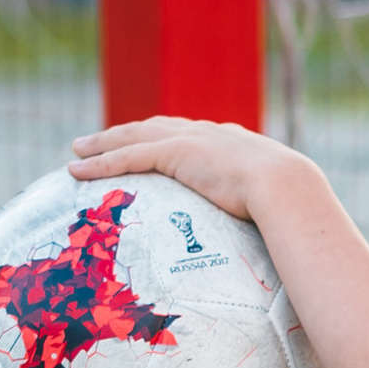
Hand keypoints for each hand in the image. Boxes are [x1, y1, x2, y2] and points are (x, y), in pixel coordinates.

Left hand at [66, 114, 284, 223]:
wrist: (288, 188)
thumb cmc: (290, 205)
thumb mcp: (275, 204)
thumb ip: (263, 212)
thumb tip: (271, 240)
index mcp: (229, 143)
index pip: (188, 135)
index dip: (162, 137)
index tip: (147, 142)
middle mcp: (206, 133)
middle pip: (154, 127)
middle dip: (124, 132)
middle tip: (97, 140)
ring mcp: (191, 139)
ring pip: (133, 136)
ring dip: (102, 142)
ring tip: (78, 149)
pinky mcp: (176, 152)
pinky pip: (129, 155)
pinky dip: (101, 162)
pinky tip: (78, 169)